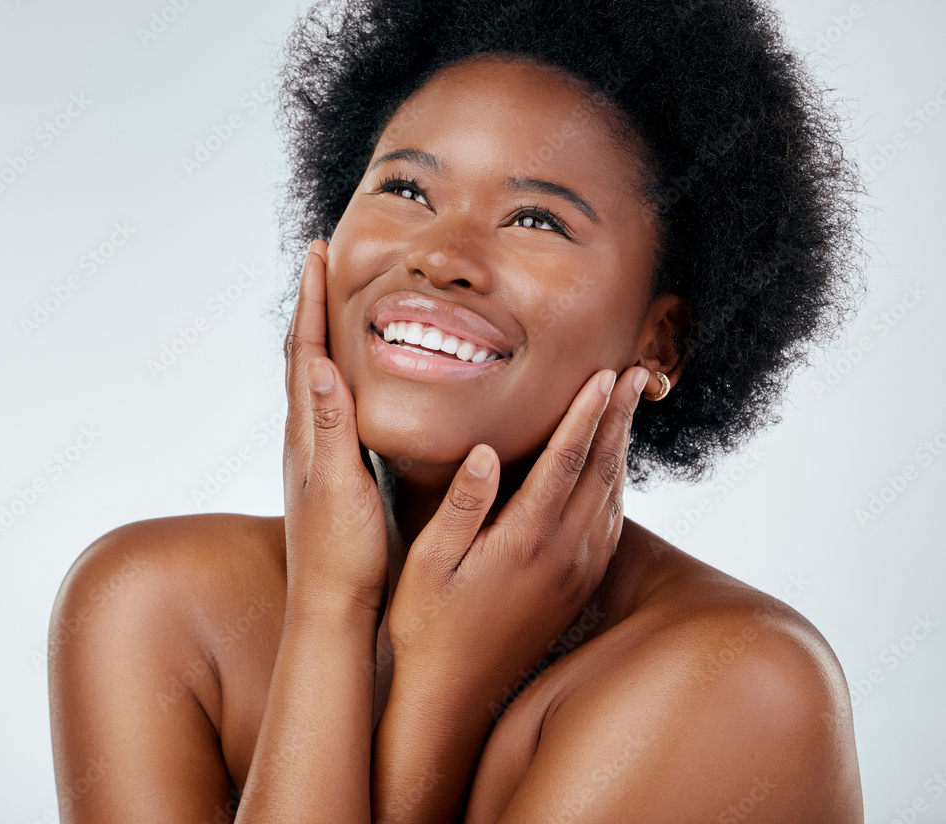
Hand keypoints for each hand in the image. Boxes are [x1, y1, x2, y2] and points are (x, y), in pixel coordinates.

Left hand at [282, 239, 388, 618]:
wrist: (333, 608)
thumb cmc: (342, 554)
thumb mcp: (340, 486)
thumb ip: (332, 428)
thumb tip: (318, 364)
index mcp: (308, 433)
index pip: (303, 350)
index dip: (311, 300)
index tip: (317, 253)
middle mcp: (304, 436)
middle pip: (300, 354)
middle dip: (310, 304)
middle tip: (321, 263)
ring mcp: (314, 452)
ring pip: (311, 378)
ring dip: (318, 333)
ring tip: (332, 304)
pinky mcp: (329, 468)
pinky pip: (325, 403)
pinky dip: (331, 370)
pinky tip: (346, 378)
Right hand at [385, 364, 648, 709]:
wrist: (454, 696)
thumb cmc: (430, 625)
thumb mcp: (430, 561)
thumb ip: (463, 504)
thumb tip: (487, 450)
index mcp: (527, 539)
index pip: (567, 460)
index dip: (588, 412)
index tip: (606, 375)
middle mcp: (564, 553)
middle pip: (603, 470)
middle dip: (621, 417)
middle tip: (638, 373)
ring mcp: (578, 572)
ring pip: (614, 494)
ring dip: (624, 446)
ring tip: (631, 407)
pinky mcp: (579, 587)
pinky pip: (612, 524)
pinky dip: (618, 485)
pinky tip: (614, 468)